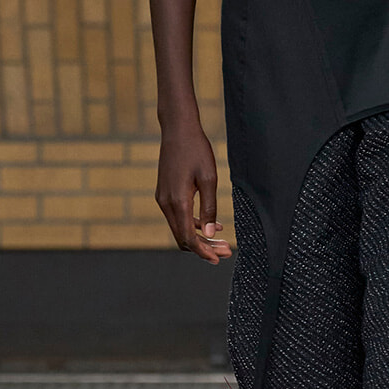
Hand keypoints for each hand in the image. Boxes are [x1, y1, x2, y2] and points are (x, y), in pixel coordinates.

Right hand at [155, 127, 232, 263]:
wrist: (177, 129)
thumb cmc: (196, 150)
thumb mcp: (209, 179)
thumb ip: (209, 208)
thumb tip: (210, 233)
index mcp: (177, 201)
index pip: (188, 237)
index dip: (203, 251)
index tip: (218, 258)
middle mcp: (166, 203)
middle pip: (183, 237)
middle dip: (204, 248)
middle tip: (225, 252)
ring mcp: (163, 198)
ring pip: (180, 228)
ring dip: (199, 237)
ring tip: (222, 242)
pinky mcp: (164, 193)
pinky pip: (178, 216)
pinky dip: (193, 224)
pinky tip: (212, 225)